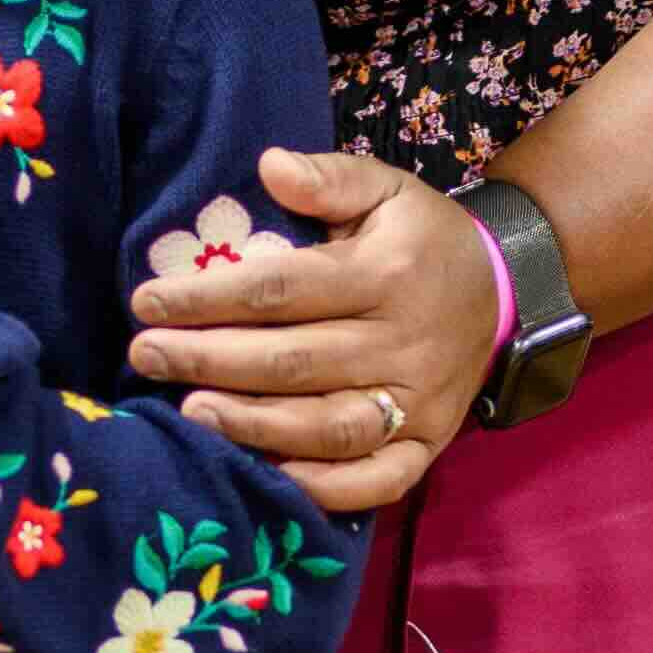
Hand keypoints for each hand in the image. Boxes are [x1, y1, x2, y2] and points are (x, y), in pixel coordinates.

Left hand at [123, 143, 496, 516]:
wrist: (506, 291)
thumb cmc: (422, 239)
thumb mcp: (386, 190)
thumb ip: (329, 178)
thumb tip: (268, 165)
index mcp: (387, 274)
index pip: (282, 290)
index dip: (209, 298)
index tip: (146, 302)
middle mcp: (404, 343)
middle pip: (293, 362)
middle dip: (209, 362)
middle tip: (146, 357)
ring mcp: (419, 403)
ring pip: (327, 427)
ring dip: (254, 426)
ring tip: (189, 415)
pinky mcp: (430, 445)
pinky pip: (378, 480)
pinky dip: (323, 487)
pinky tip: (265, 475)